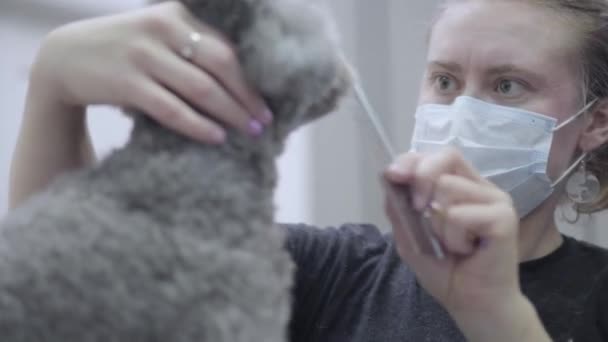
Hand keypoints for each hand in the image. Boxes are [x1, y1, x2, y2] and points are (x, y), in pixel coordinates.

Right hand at [30, 2, 271, 142]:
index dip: (251, 76)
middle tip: (264, 120)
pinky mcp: (127, 83)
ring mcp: (143, 55)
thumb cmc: (125, 50)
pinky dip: (198, 125)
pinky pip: (172, 109)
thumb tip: (241, 85)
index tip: (267, 100)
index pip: (225, 47)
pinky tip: (216, 137)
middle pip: (222, 65)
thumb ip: (192, 49)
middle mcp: (162, 28)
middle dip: (247, 96)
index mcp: (176, 15)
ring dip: (230, 113)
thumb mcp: (158, 37)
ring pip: (201, 88)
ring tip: (248, 131)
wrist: (65, 57)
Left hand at [384, 149, 547, 340]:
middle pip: (447, 156)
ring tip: (453, 244)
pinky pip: (460, 215)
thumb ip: (400, 210)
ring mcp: (496, 200)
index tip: (393, 174)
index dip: (413, 160)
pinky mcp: (504, 217)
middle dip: (421, 178)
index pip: (438, 156)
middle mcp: (480, 188)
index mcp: (462, 187)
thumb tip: (387, 180)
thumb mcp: (411, 239)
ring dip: (438, 224)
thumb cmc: (447, 272)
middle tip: (418, 210)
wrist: (472, 305)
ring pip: (448, 188)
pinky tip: (467, 251)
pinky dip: (453, 238)